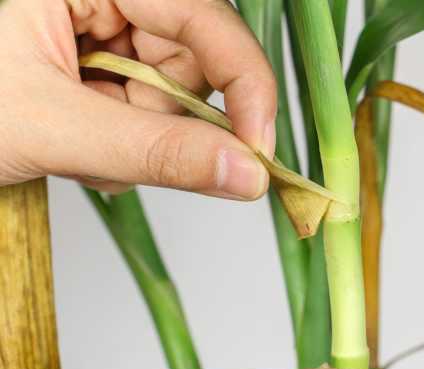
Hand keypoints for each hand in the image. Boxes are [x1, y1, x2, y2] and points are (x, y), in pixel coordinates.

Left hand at [0, 0, 275, 199]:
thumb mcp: (48, 125)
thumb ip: (153, 151)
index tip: (256, 154)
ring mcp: (103, 26)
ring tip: (78, 146)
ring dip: (139, 136)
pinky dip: (123, 139)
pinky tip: (78, 141)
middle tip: (114, 152)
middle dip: (167, 120)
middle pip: (193, 62)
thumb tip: (244, 173)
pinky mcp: (98, 60)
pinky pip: (145, 105)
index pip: (209, 22)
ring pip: (170, 92)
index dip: (246, 88)